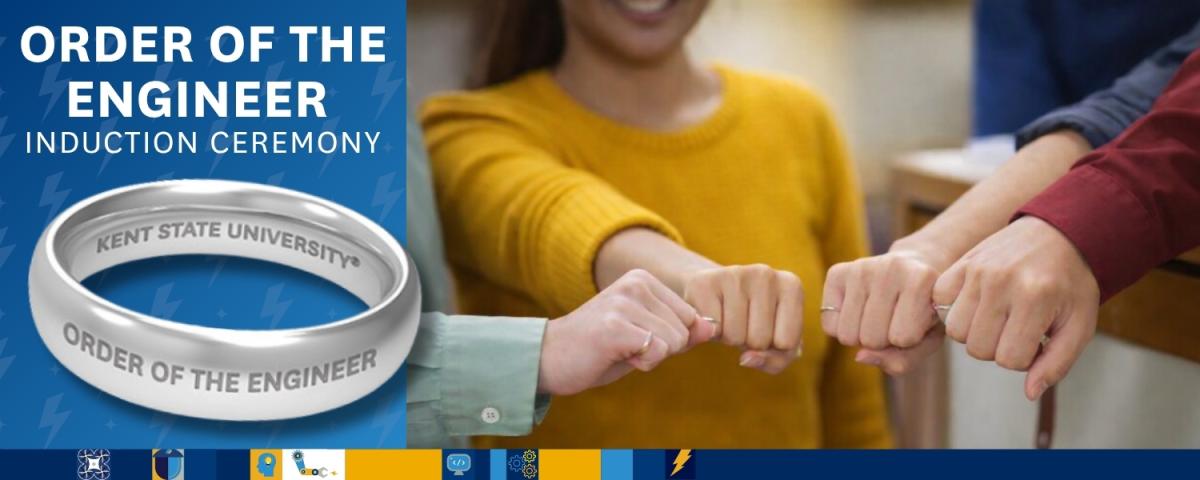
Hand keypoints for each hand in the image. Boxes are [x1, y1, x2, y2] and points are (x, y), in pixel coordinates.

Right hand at [537, 269, 714, 395]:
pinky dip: (643, 363)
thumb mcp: (647, 336)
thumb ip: (681, 331)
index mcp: (643, 279)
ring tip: (619, 350)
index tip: (638, 339)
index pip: (691, 317)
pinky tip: (615, 355)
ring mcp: (624, 303)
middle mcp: (635, 284)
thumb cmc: (599, 349)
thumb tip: (713, 327)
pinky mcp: (615, 326)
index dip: (671, 340)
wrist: (549, 357)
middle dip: (662, 350)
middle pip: (685, 331)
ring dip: (651, 358)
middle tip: (626, 347)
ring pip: (674, 342)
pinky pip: (658, 352)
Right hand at [683, 264, 802, 373]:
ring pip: (734, 338)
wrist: (711, 292)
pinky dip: (709, 332)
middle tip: (742, 323)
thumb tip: (746, 359)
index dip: (772, 346)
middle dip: (748, 342)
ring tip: (727, 318)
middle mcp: (766, 274)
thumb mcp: (776, 343)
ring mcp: (734, 274)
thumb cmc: (752, 320)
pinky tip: (711, 314)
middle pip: (760, 340)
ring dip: (728, 338)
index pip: (787, 343)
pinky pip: (711, 331)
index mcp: (791, 286)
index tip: (765, 328)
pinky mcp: (705, 282)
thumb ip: (776, 360)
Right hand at [821, 248, 947, 374]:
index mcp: (921, 279)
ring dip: (861, 336)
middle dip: (882, 340)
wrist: (915, 266)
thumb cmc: (923, 310)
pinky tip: (858, 309)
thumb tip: (859, 356)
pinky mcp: (836, 272)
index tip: (917, 321)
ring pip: (847, 335)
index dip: (908, 340)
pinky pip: (829, 325)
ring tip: (877, 316)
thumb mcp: (928, 339)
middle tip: (894, 319)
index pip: (903, 338)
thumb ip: (903, 360)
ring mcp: (860, 268)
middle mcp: (890, 267)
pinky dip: (842, 327)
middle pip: (871, 339)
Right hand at [933, 216, 1098, 399]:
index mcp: (1036, 299)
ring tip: (996, 318)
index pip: (1009, 359)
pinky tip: (977, 304)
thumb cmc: (1070, 284)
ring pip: (955, 331)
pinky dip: (953, 310)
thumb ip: (1057, 362)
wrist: (1059, 233)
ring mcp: (977, 271)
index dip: (1024, 359)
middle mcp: (1001, 283)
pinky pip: (939, 303)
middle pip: (978, 349)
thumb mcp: (1079, 325)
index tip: (1036, 341)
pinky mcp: (961, 263)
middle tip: (1015, 329)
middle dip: (997, 348)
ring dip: (974, 333)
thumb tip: (1029, 392)